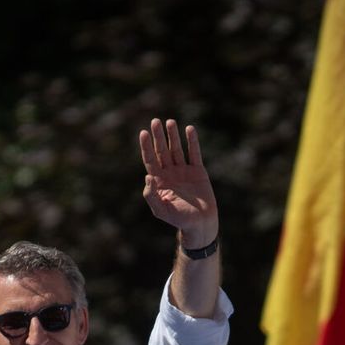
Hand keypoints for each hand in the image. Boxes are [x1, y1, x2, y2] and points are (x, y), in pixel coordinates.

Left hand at [139, 119, 217, 245]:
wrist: (200, 223)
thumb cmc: (179, 219)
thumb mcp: (160, 210)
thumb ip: (151, 195)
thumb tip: (147, 177)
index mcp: (159, 181)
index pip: (150, 160)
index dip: (146, 146)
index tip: (144, 133)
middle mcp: (170, 173)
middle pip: (162, 151)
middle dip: (158, 136)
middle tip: (155, 121)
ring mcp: (183, 171)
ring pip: (176, 149)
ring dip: (173, 136)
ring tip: (170, 122)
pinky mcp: (198, 170)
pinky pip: (194, 153)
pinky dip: (192, 141)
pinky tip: (189, 129)